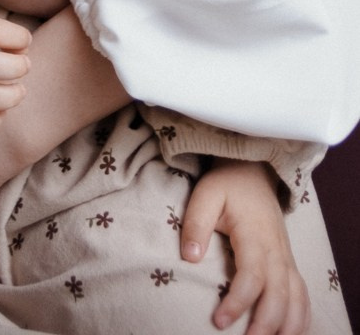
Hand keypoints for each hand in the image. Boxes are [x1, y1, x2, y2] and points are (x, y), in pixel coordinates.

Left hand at [181, 159, 309, 334]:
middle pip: (278, 295)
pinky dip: (300, 317)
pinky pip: (302, 295)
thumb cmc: (227, 185)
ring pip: (296, 299)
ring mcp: (286, 258)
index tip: (219, 322)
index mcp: (255, 235)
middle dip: (266, 325)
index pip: (252, 277)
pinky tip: (290, 334)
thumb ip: (196, 224)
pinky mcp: (289, 264)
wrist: (253, 173)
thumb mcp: (206, 195)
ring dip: (288, 326)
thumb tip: (190, 257)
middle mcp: (276, 251)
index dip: (238, 302)